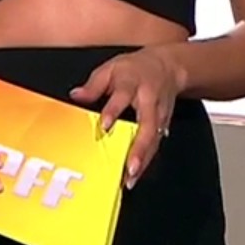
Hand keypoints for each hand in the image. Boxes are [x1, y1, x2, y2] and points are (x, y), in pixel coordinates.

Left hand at [69, 48, 184, 188]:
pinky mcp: (163, 125)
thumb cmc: (135, 69)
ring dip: (144, 160)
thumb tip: (76, 95)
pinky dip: (147, 161)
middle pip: (147, 125)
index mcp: (133, 84)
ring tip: (131, 178)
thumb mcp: (110, 68)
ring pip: (154, 140)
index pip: (123, 97)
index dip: (114, 111)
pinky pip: (155, 145)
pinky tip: (135, 174)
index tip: (104, 126)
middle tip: (129, 167)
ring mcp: (159, 116)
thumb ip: (94, 85)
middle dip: (139, 148)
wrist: (167, 67)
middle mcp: (148, 102)